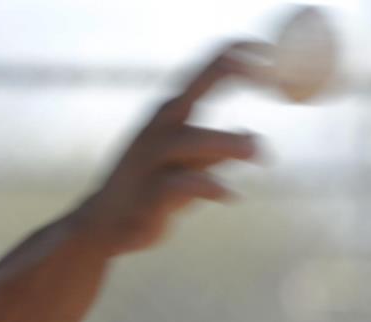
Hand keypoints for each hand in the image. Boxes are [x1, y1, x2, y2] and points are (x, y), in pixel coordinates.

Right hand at [78, 41, 265, 255]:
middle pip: (191, 91)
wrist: (104, 224)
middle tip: (266, 72)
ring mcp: (150, 160)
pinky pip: (184, 183)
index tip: (264, 48)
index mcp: (167, 117)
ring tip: (259, 154)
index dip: (233, 57)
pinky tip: (230, 196)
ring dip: (227, 144)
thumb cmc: (148, 191)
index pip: (202, 76)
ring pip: (190, 140)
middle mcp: (157, 130)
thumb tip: (249, 136)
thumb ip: (215, 152)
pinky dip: (211, 187)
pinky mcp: (150, 193)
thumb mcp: (186, 166)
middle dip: (224, 73)